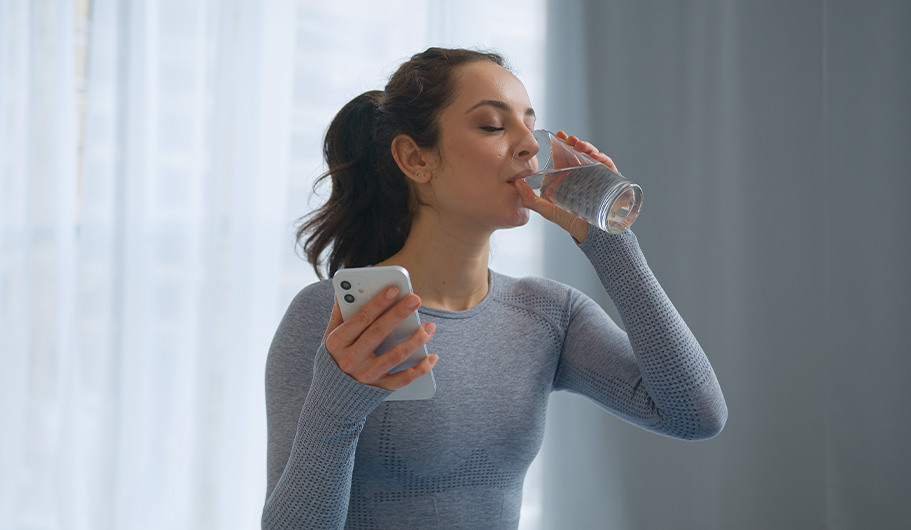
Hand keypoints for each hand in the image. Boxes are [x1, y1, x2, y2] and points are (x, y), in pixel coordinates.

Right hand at [322, 286, 437, 390]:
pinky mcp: (380, 389)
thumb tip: (343, 292)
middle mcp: (350, 360)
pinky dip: (420, 368)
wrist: (331, 402)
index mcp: (337, 343)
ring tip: (430, 327)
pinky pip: (404, 379)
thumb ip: (338, 316)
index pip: (360, 319)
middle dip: (398, 314)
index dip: (378, 303)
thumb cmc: (333, 362)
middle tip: (416, 299)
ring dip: (415, 340)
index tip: (394, 289)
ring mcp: (366, 376)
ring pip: (395, 355)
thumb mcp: (329, 340)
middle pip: (378, 333)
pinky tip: (432, 356)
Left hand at [514, 131, 619, 242]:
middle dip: (574, 143)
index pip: (564, 158)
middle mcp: (582, 176)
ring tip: (579, 145)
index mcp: (567, 179)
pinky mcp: (610, 181)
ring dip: (587, 147)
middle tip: (568, 138)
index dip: (561, 145)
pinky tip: (595, 156)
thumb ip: (532, 200)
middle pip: (578, 154)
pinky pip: (607, 166)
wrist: (594, 236)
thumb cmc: (571, 224)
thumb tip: (517, 184)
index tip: (558, 136)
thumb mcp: (549, 211)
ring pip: (592, 156)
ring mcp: (596, 177)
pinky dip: (602, 158)